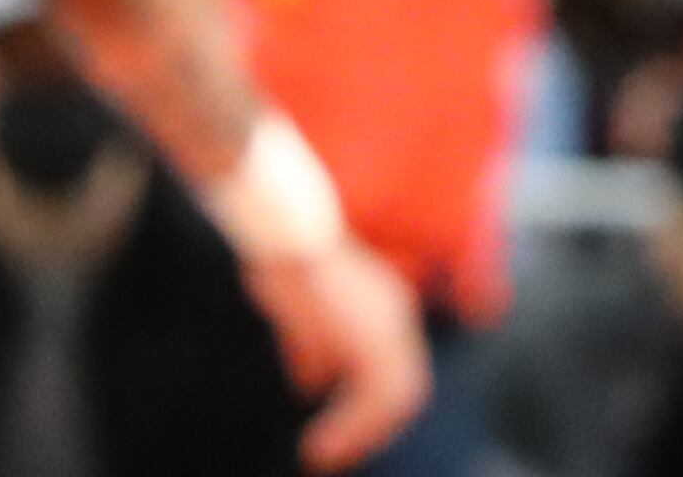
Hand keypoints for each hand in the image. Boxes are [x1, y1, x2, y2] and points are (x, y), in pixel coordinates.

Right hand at [240, 234, 430, 471]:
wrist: (279, 229)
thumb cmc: (283, 258)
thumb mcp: (300, 310)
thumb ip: (314, 346)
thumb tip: (313, 383)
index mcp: (383, 305)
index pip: (392, 368)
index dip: (369, 408)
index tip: (338, 434)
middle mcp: (395, 313)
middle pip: (403, 388)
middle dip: (369, 428)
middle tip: (332, 454)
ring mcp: (390, 323)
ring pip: (396, 397)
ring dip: (360, 433)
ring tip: (323, 455)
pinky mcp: (375, 336)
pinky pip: (377, 396)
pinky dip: (351, 428)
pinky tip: (321, 446)